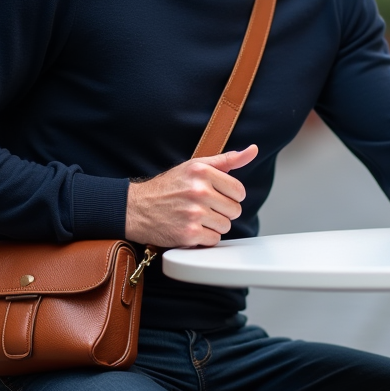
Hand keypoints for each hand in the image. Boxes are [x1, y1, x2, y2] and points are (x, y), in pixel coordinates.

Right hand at [125, 145, 256, 247]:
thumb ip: (226, 160)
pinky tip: (191, 228)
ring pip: (225, 226)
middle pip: (234, 210)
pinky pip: (213, 240)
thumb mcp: (195, 166)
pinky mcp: (188, 233)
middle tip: (203, 208)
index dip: (230, 196)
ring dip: (213, 226)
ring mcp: (193, 213)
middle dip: (222, 211)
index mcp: (202, 171)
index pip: (239, 191)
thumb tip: (253, 150)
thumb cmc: (168, 187)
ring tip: (196, 217)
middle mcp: (198, 191)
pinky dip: (204, 238)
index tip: (216, 196)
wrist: (137, 208)